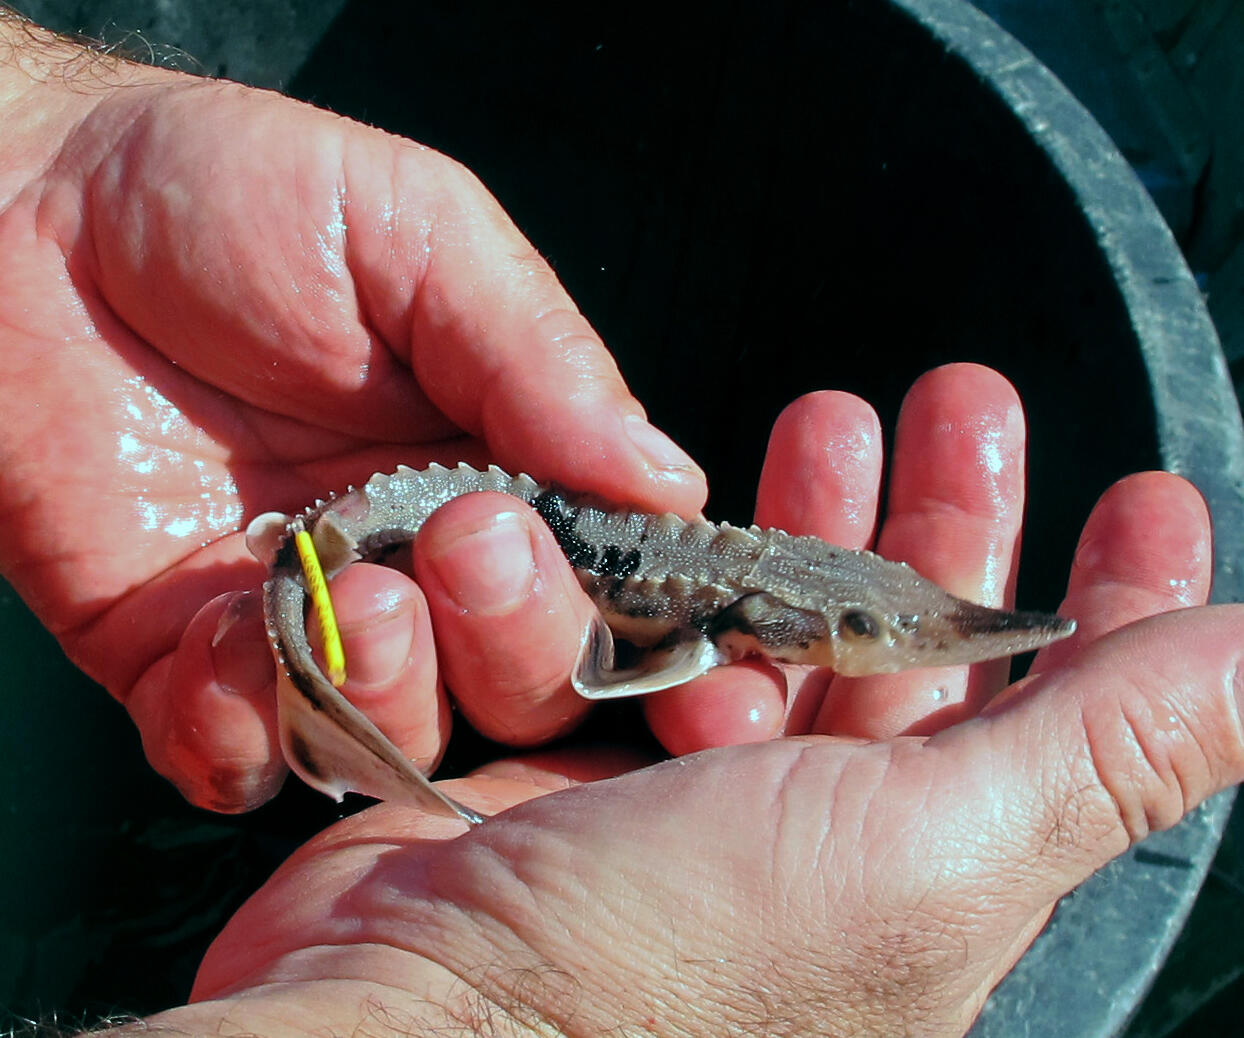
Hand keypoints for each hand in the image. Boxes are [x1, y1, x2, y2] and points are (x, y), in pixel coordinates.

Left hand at [0, 21, 704, 810]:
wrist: (20, 214)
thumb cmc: (234, 197)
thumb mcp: (421, 234)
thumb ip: (541, 356)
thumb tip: (669, 481)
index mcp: (507, 466)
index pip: (613, 582)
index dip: (652, 616)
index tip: (653, 596)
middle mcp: (425, 566)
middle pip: (531, 683)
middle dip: (522, 638)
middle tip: (466, 540)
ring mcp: (309, 623)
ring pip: (405, 738)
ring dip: (397, 689)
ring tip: (359, 587)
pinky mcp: (185, 663)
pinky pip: (244, 755)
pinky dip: (245, 727)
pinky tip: (221, 635)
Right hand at [112, 367, 1237, 1036]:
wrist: (412, 1023)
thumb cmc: (681, 960)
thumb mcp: (935, 848)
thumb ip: (1109, 747)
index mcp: (933, 870)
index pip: (1065, 716)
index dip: (1121, 604)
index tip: (1147, 495)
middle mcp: (822, 839)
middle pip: (911, 644)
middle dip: (944, 517)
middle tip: (960, 397)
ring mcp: (694, 799)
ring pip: (776, 622)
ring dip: (806, 520)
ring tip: (822, 419)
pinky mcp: (580, 763)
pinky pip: (645, 638)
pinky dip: (658, 575)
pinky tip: (670, 515)